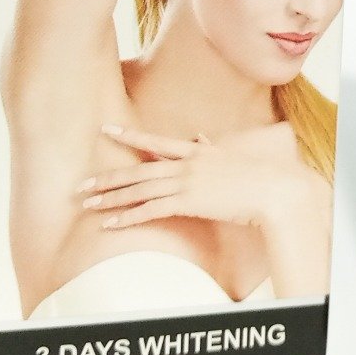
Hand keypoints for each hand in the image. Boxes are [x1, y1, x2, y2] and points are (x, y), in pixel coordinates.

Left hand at [78, 122, 328, 238]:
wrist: (273, 189)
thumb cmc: (258, 176)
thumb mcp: (231, 157)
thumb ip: (211, 147)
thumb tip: (200, 137)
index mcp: (196, 151)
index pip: (155, 141)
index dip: (129, 135)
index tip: (106, 130)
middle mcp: (186, 164)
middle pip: (138, 170)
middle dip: (108, 178)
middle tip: (82, 184)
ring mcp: (186, 182)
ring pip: (139, 189)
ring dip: (111, 198)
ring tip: (87, 203)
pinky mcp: (188, 202)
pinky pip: (150, 210)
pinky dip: (127, 217)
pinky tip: (110, 224)